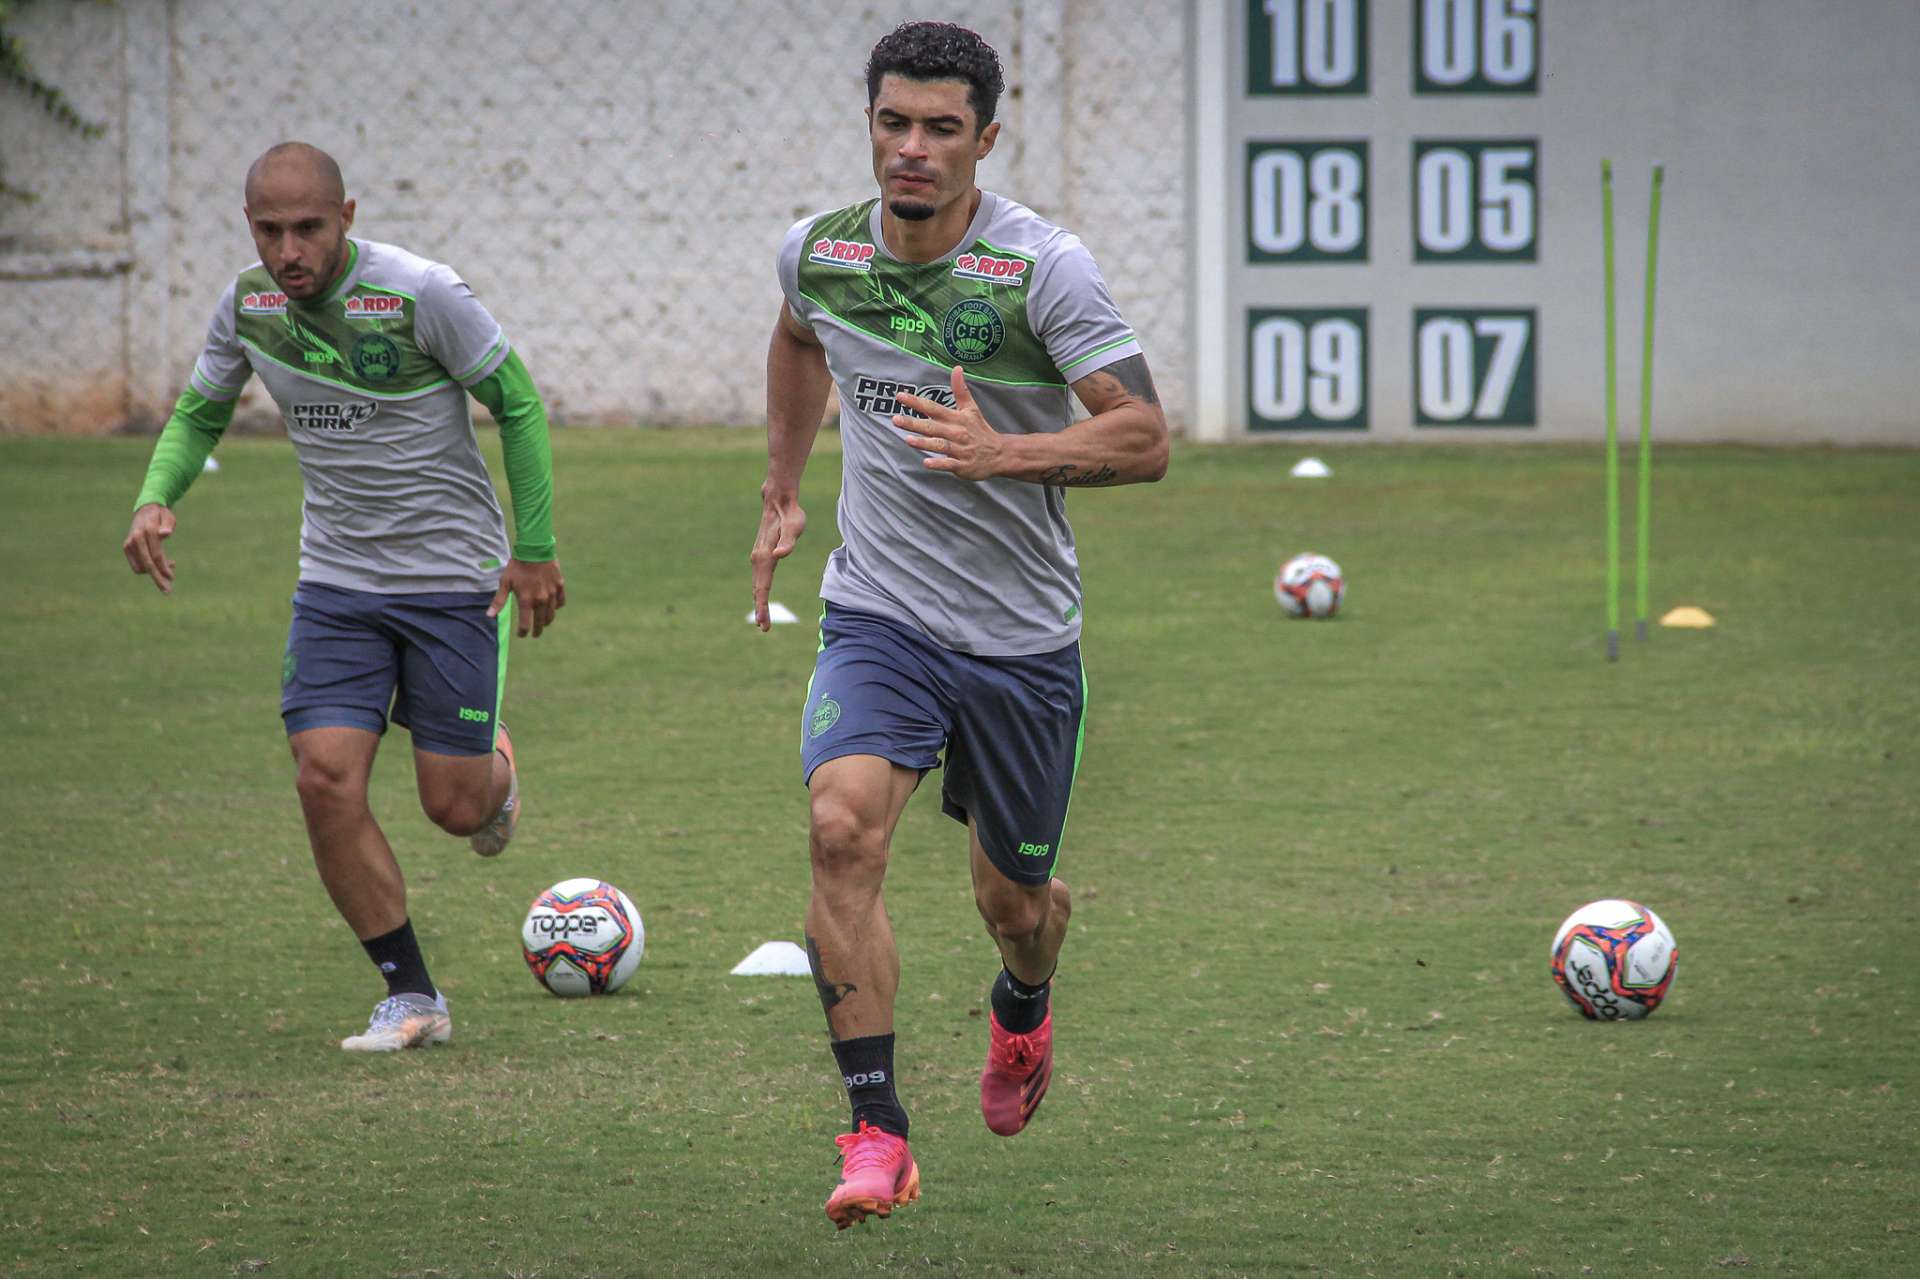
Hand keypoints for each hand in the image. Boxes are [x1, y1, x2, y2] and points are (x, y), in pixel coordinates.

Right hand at [122, 503, 176, 593]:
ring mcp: (130, 544)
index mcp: (147, 531)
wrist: (145, 509)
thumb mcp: (168, 516)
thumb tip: (166, 534)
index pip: (156, 555)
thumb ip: (168, 525)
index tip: (172, 578)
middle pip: (147, 564)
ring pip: (141, 567)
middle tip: (167, 592)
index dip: (164, 568)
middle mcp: (136, 539)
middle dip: (158, 579)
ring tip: (170, 567)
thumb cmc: (161, 514)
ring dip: (155, 572)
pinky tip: (161, 564)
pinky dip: (148, 568)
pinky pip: (137, 565)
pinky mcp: (127, 547)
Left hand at [490, 558, 566, 637]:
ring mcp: (552, 594)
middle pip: (540, 623)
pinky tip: (552, 607)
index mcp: (526, 600)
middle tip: (534, 634)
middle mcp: (541, 600)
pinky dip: (556, 607)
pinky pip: (560, 602)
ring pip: (551, 614)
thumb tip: (489, 616)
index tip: (521, 634)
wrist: (535, 549)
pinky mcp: (559, 586)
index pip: (525, 624)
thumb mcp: (505, 582)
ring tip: (543, 624)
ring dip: (546, 621)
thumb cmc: (517, 566)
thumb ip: (499, 601)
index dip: (522, 632)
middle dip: (536, 631)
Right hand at [750, 487, 806, 631]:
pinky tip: (762, 599)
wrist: (778, 501)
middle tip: (764, 628)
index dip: (763, 606)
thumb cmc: (790, 514)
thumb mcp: (794, 526)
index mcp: (765, 557)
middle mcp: (758, 559)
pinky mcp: (762, 555)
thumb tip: (780, 555)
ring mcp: (759, 557)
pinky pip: (760, 578)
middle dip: (760, 609)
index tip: (763, 622)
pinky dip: (760, 592)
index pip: (763, 587)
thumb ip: (789, 541)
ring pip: (758, 584)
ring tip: (762, 621)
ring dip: (759, 602)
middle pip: (758, 589)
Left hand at [893, 365, 1003, 480]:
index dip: (916, 402)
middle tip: (895, 420)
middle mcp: (956, 432)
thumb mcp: (971, 408)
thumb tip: (957, 368)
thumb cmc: (980, 430)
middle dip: (914, 423)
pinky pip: (949, 464)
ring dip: (924, 443)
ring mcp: (959, 449)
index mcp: (955, 418)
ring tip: (908, 440)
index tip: (900, 396)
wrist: (999, 453)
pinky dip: (938, 463)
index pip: (933, 407)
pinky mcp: (962, 465)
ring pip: (939, 445)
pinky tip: (926, 462)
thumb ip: (960, 389)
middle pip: (932, 427)